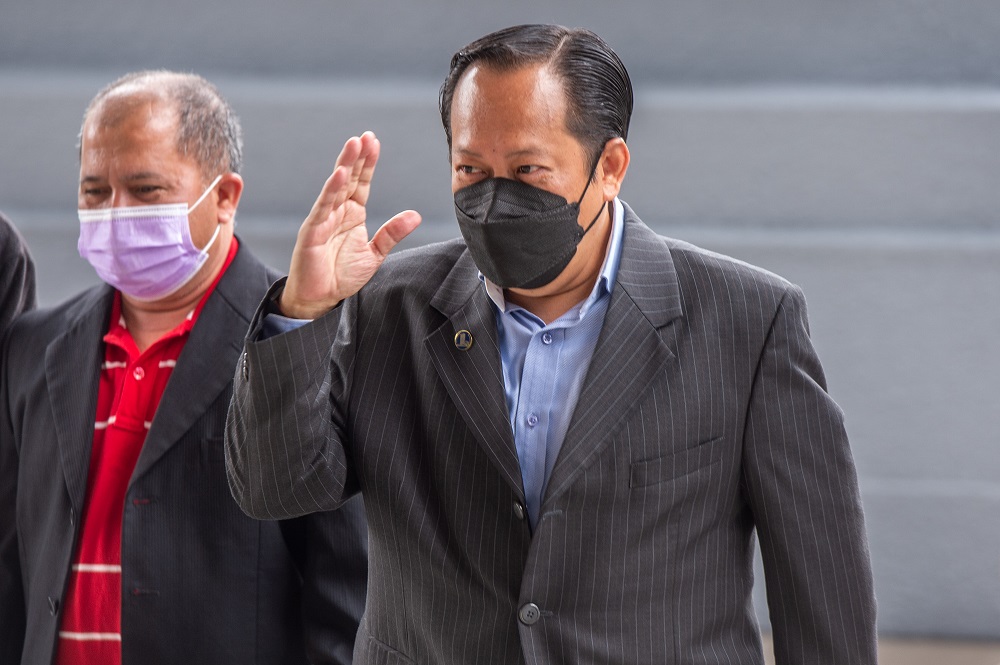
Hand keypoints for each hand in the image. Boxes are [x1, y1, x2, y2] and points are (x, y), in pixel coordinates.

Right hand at [280, 131, 420, 318]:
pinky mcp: (312, 231)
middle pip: (349, 178)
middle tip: (365, 136)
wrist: (321, 299)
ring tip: (354, 144)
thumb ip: (392, 233)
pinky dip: (331, 190)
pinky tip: (340, 174)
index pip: (362, 182)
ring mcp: (323, 219)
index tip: (374, 142)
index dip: (368, 163)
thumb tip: (415, 215)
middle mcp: (337, 211)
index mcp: (352, 213)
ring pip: (335, 186)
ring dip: (344, 165)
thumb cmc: (342, 275)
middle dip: (357, 156)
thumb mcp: (374, 254)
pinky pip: (323, 207)